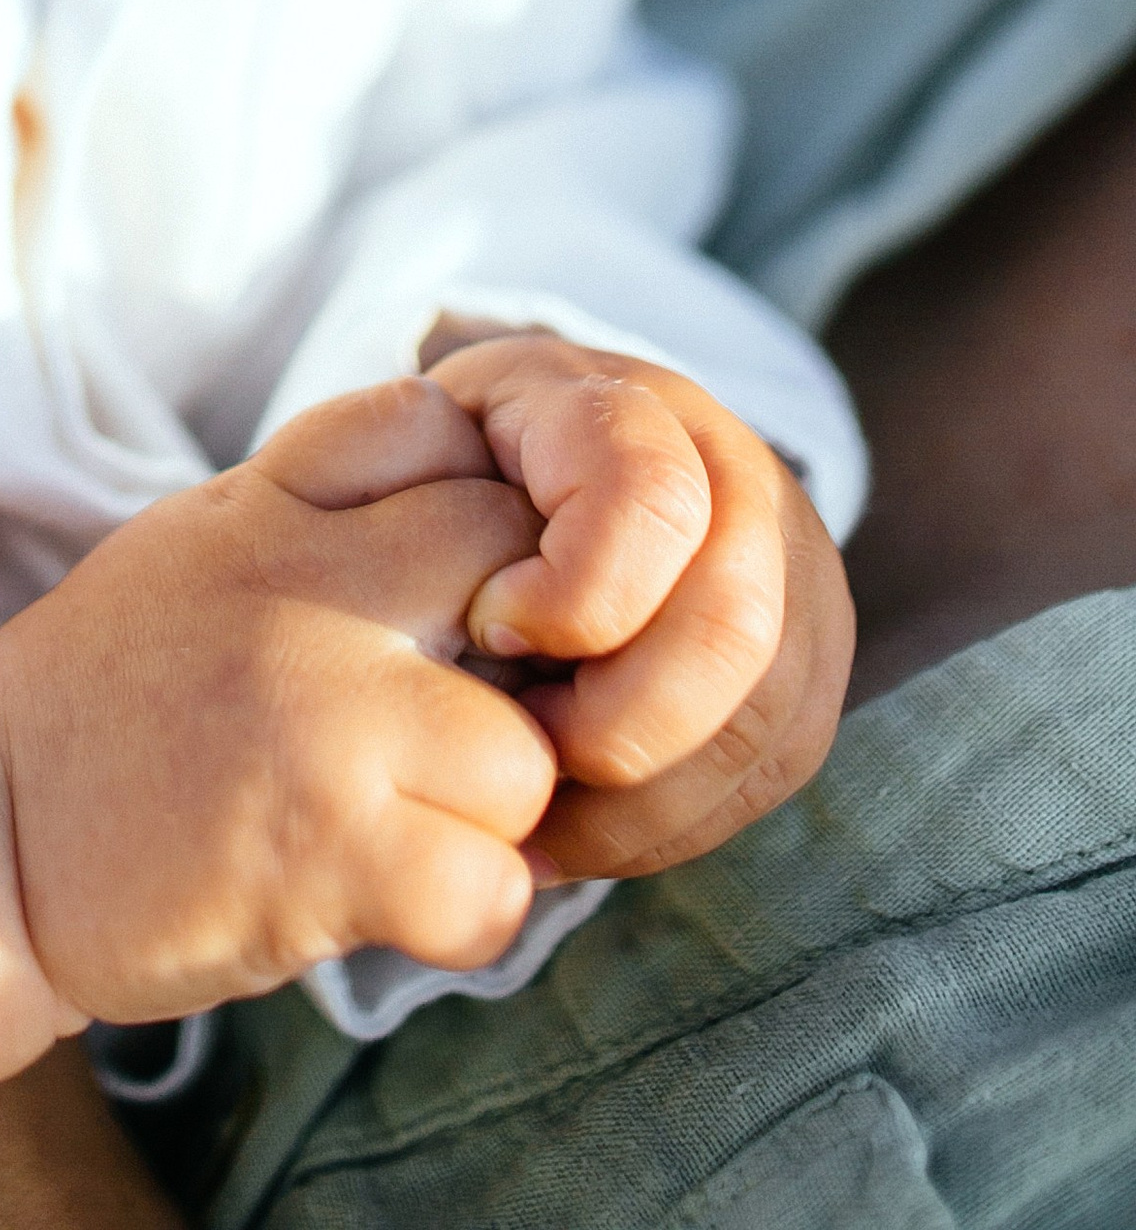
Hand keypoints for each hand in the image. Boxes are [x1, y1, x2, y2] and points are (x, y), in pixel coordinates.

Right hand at [0, 379, 558, 1018]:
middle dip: (514, 660)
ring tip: (407, 823)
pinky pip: (490, 892)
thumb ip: (327, 501)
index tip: (442, 589)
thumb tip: (487, 491)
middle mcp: (304, 595)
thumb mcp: (203, 539)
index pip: (451, 437)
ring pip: (525, 760)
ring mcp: (321, 727)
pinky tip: (390, 899)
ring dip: (488, 814)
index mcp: (270, 507)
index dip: (478, 517)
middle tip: (449, 722)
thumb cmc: (108, 691)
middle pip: (519, 577)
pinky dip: (461, 914)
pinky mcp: (328, 859)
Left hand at [420, 329, 852, 879]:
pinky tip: (578, 827)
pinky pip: (766, 776)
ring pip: (759, 723)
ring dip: (638, 797)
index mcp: (637, 409)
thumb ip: (434, 504)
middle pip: (730, 630)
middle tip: (519, 745)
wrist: (539, 474)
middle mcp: (742, 482)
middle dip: (613, 725)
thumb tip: (488, 636)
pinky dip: (667, 825)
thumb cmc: (460, 477)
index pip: (651, 501)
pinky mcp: (809, 673)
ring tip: (533, 811)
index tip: (488, 625)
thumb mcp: (427, 452)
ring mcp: (796, 577)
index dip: (572, 594)